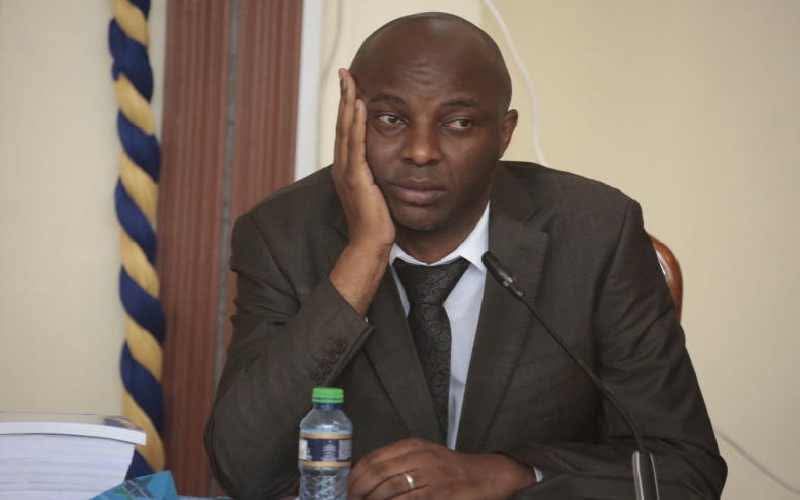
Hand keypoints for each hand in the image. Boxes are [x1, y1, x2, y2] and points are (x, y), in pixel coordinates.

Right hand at [329, 69, 394, 314]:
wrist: (369, 247)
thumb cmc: (376, 225)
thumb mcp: (378, 194)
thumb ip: (378, 177)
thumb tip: (390, 165)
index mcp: (349, 169)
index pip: (348, 131)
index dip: (348, 107)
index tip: (352, 86)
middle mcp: (343, 167)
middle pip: (342, 124)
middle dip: (344, 96)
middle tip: (346, 72)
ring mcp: (347, 172)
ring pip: (346, 129)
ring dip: (347, 103)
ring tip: (350, 80)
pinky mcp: (356, 178)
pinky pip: (356, 144)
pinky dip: (356, 123)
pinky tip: (359, 105)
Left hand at [348, 438, 534, 499]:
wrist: (486, 474)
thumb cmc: (450, 468)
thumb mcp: (422, 456)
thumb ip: (396, 462)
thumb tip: (362, 476)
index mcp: (412, 446)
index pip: (373, 459)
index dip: (354, 476)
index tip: (343, 489)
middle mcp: (419, 457)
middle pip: (377, 474)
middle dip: (358, 491)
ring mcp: (429, 477)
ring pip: (389, 491)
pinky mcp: (439, 495)